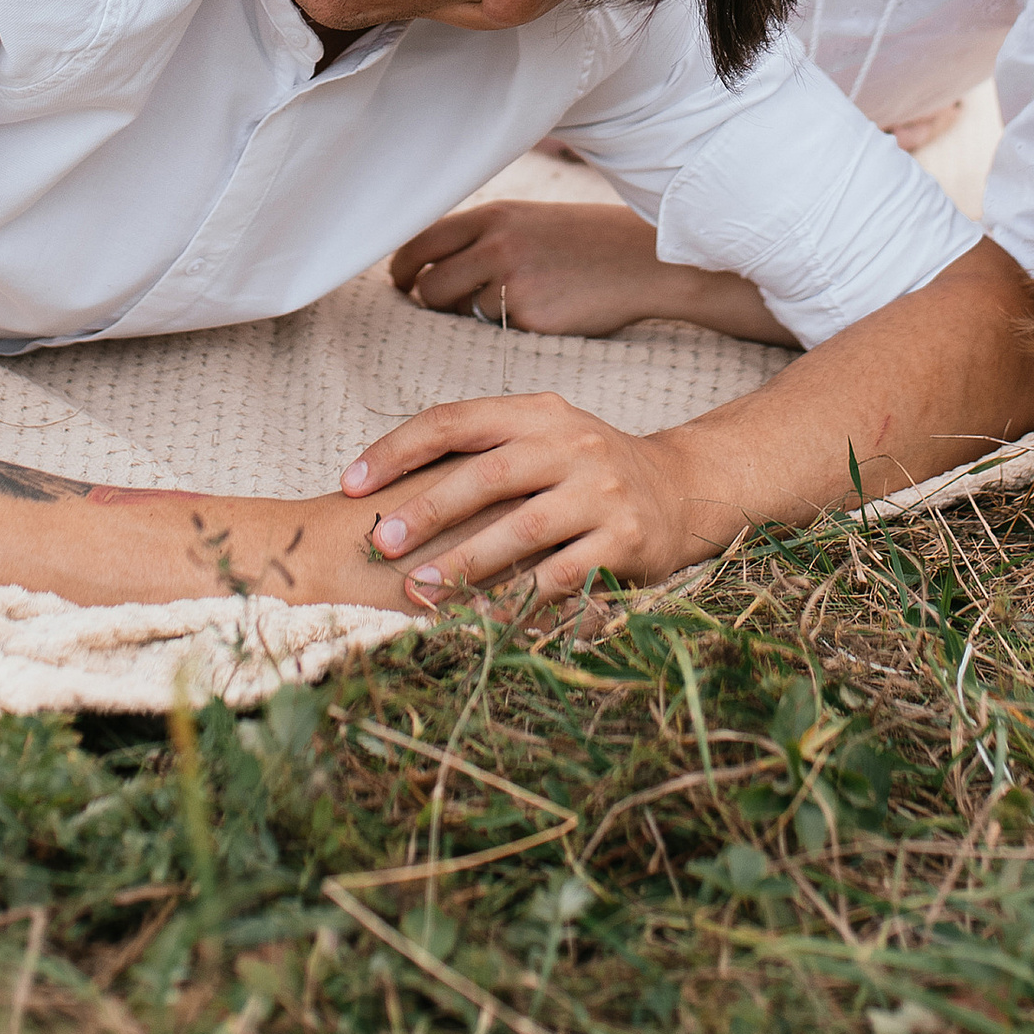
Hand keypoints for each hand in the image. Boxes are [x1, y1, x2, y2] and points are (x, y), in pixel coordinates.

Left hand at [340, 394, 703, 603]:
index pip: (455, 420)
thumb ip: (482, 450)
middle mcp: (572, 444)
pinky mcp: (626, 538)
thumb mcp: (541, 438)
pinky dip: (519, 601)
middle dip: (428, 510)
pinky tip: (482, 621)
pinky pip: (563, 576)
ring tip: (422, 590)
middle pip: (488, 474)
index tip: (351, 485)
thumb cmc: (585, 471)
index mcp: (537, 412)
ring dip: (467, 563)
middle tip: (382, 543)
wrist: (682, 488)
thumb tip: (386, 483)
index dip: (397, 449)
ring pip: (524, 528)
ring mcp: (603, 490)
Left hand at [392, 199, 674, 336]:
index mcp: (493, 217)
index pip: (421, 242)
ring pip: (460, 314)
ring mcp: (513, 284)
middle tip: (444, 308)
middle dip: (430, 302)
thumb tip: (428, 267)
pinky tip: (534, 316)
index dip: (403, 267)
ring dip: (469, 317)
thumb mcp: (526, 221)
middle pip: (430, 286)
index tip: (402, 282)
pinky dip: (504, 331)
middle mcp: (496, 246)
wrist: (640, 260)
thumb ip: (480, 238)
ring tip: (506, 306)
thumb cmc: (581, 241)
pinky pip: (495, 334)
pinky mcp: (530, 319)